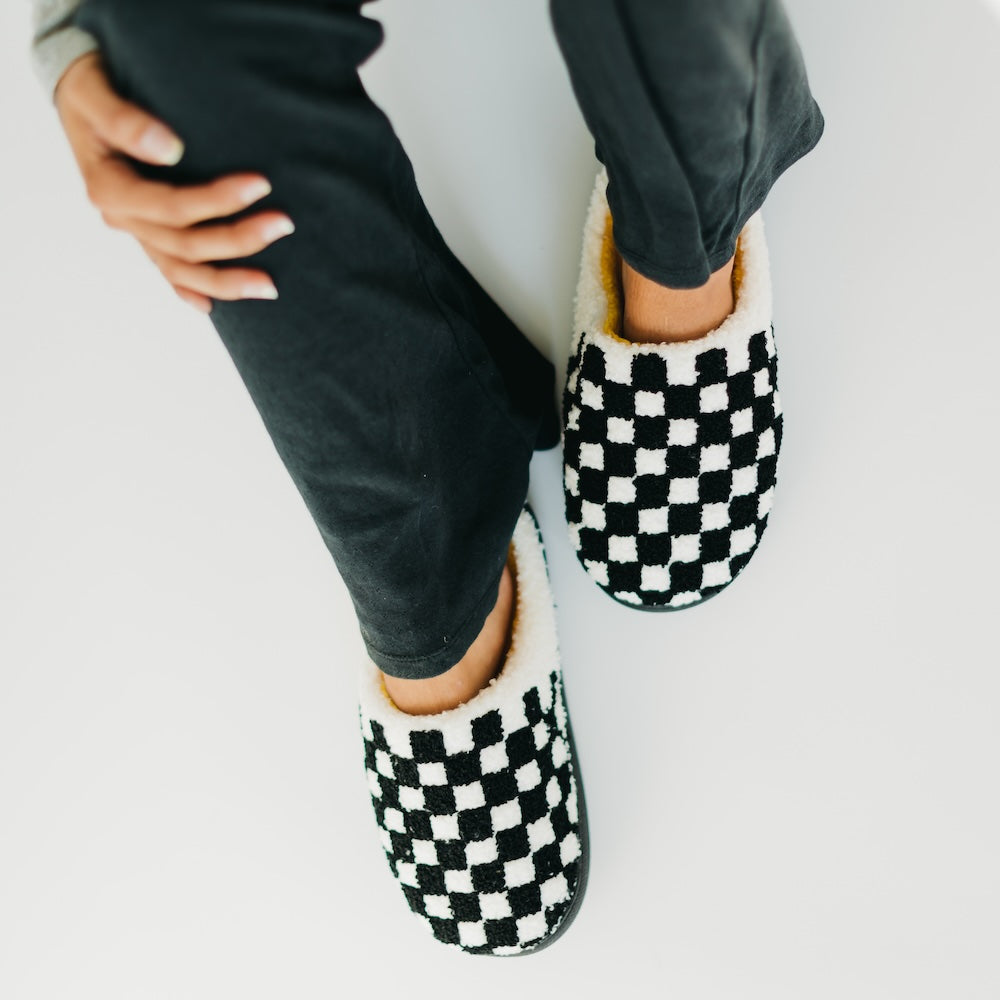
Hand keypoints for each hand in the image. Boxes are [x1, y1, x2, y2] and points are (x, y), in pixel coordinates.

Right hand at [53, 52, 293, 312]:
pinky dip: (192, 291)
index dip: (218, 200)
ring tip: (270, 287)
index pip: (173, 207)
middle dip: (238, 239)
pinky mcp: (148, 234)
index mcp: (110, 189)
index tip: (262, 183)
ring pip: (183, 270)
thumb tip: (169, 148)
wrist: (81, 96)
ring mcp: (136, 231)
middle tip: (285, 224)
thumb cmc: (90, 87)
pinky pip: (170, 272)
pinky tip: (214, 307)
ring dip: (227, 280)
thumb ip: (126, 120)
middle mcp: (123, 219)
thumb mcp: (95, 91)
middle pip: (187, 244)